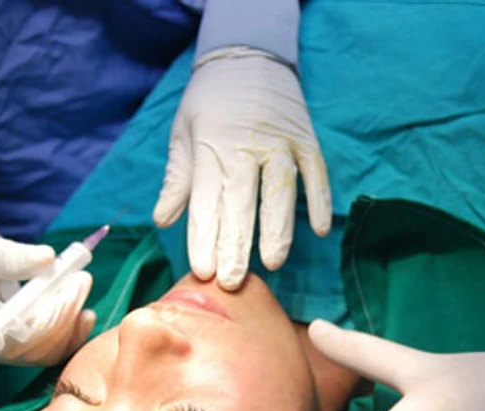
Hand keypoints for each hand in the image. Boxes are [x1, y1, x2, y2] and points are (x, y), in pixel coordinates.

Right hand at [0, 208, 94, 364]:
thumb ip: (14, 257)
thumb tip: (49, 259)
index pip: (2, 344)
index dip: (37, 327)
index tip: (61, 297)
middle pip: (25, 350)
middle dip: (60, 318)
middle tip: (81, 281)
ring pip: (39, 353)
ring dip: (68, 322)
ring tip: (82, 283)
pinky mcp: (11, 343)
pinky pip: (44, 348)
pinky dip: (67, 331)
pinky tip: (85, 312)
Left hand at [153, 46, 330, 290]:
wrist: (247, 56)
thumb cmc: (209, 102)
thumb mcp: (183, 132)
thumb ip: (178, 179)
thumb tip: (163, 220)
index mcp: (211, 147)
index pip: (206, 201)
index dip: (203, 237)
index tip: (202, 270)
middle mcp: (246, 147)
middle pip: (241, 202)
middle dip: (235, 244)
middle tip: (232, 280)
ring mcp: (280, 143)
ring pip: (280, 190)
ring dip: (277, 228)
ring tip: (272, 262)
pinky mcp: (306, 140)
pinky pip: (316, 173)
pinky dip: (320, 200)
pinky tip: (321, 230)